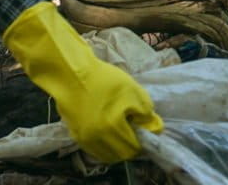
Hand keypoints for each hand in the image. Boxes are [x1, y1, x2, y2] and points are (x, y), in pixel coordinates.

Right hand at [3, 2, 163, 161]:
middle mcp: (97, 139)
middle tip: (133, 128)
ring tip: (120, 129)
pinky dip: (103, 144)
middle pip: (121, 155)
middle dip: (131, 145)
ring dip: (117, 147)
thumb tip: (156, 129)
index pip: (134, 149)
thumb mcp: (133, 90)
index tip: (143, 127)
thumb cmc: (104, 79)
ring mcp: (84, 139)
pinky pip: (94, 149)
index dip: (142, 139)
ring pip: (106, 155)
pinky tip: (107, 130)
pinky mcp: (75, 135)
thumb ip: (146, 113)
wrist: (71, 73)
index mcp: (112, 128)